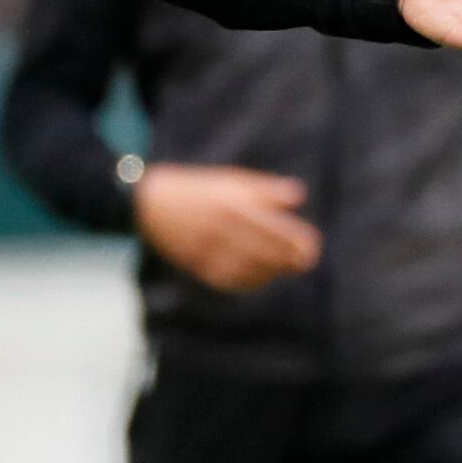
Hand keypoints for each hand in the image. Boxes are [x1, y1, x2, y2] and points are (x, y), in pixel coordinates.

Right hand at [131, 164, 320, 293]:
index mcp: (231, 205)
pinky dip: (249, 282)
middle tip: (307, 261)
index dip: (295, 241)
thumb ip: (264, 189)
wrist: (149, 204)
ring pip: (248, 269)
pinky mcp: (198, 266)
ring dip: (272, 271)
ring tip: (287, 268)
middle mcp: (220, 229)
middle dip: (289, 259)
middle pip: (264, 251)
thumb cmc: (195, 188)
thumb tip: (297, 196)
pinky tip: (262, 279)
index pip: (271, 228)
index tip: (312, 246)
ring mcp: (208, 250)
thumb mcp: (228, 180)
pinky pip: (229, 280)